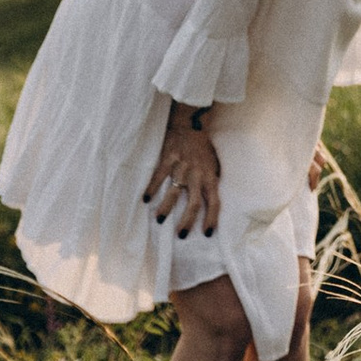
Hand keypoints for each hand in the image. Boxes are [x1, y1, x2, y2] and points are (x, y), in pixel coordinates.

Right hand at [144, 107, 221, 238]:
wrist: (190, 125)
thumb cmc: (202, 149)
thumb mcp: (213, 165)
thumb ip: (211, 182)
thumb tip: (210, 203)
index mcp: (209, 176)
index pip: (214, 201)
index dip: (211, 218)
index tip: (206, 233)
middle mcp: (197, 174)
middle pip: (194, 203)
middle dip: (187, 221)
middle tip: (180, 234)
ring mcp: (182, 167)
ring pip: (175, 192)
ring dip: (166, 208)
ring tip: (160, 220)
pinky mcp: (168, 158)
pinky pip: (159, 176)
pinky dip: (152, 188)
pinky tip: (145, 199)